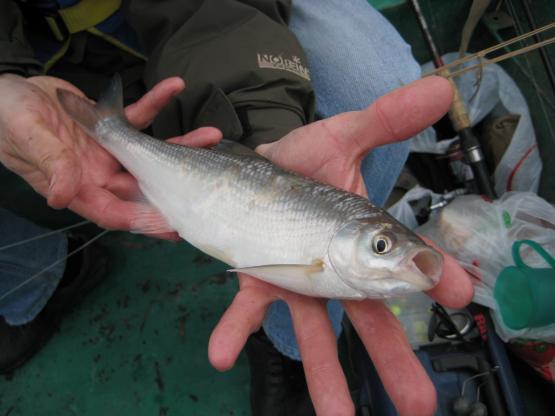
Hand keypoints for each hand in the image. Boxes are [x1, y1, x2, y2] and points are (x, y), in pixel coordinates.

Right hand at [0, 74, 219, 234]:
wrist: (5, 92)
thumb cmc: (6, 118)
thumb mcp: (26, 138)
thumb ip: (49, 164)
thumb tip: (63, 197)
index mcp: (77, 186)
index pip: (114, 212)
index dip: (142, 221)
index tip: (172, 227)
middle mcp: (98, 173)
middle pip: (143, 185)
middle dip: (176, 184)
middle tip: (209, 183)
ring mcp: (108, 150)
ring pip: (150, 153)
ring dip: (180, 143)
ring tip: (211, 134)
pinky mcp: (111, 124)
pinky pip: (137, 115)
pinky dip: (156, 102)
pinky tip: (174, 86)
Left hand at [207, 76, 474, 414]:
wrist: (253, 162)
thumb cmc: (304, 158)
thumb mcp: (344, 136)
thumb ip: (385, 118)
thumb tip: (441, 87)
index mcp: (361, 239)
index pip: (404, 264)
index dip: (430, 277)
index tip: (455, 292)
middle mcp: (332, 269)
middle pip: (368, 319)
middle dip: (393, 360)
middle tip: (421, 405)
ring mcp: (293, 278)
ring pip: (312, 330)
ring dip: (324, 374)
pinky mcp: (254, 275)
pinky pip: (247, 307)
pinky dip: (235, 331)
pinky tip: (221, 358)